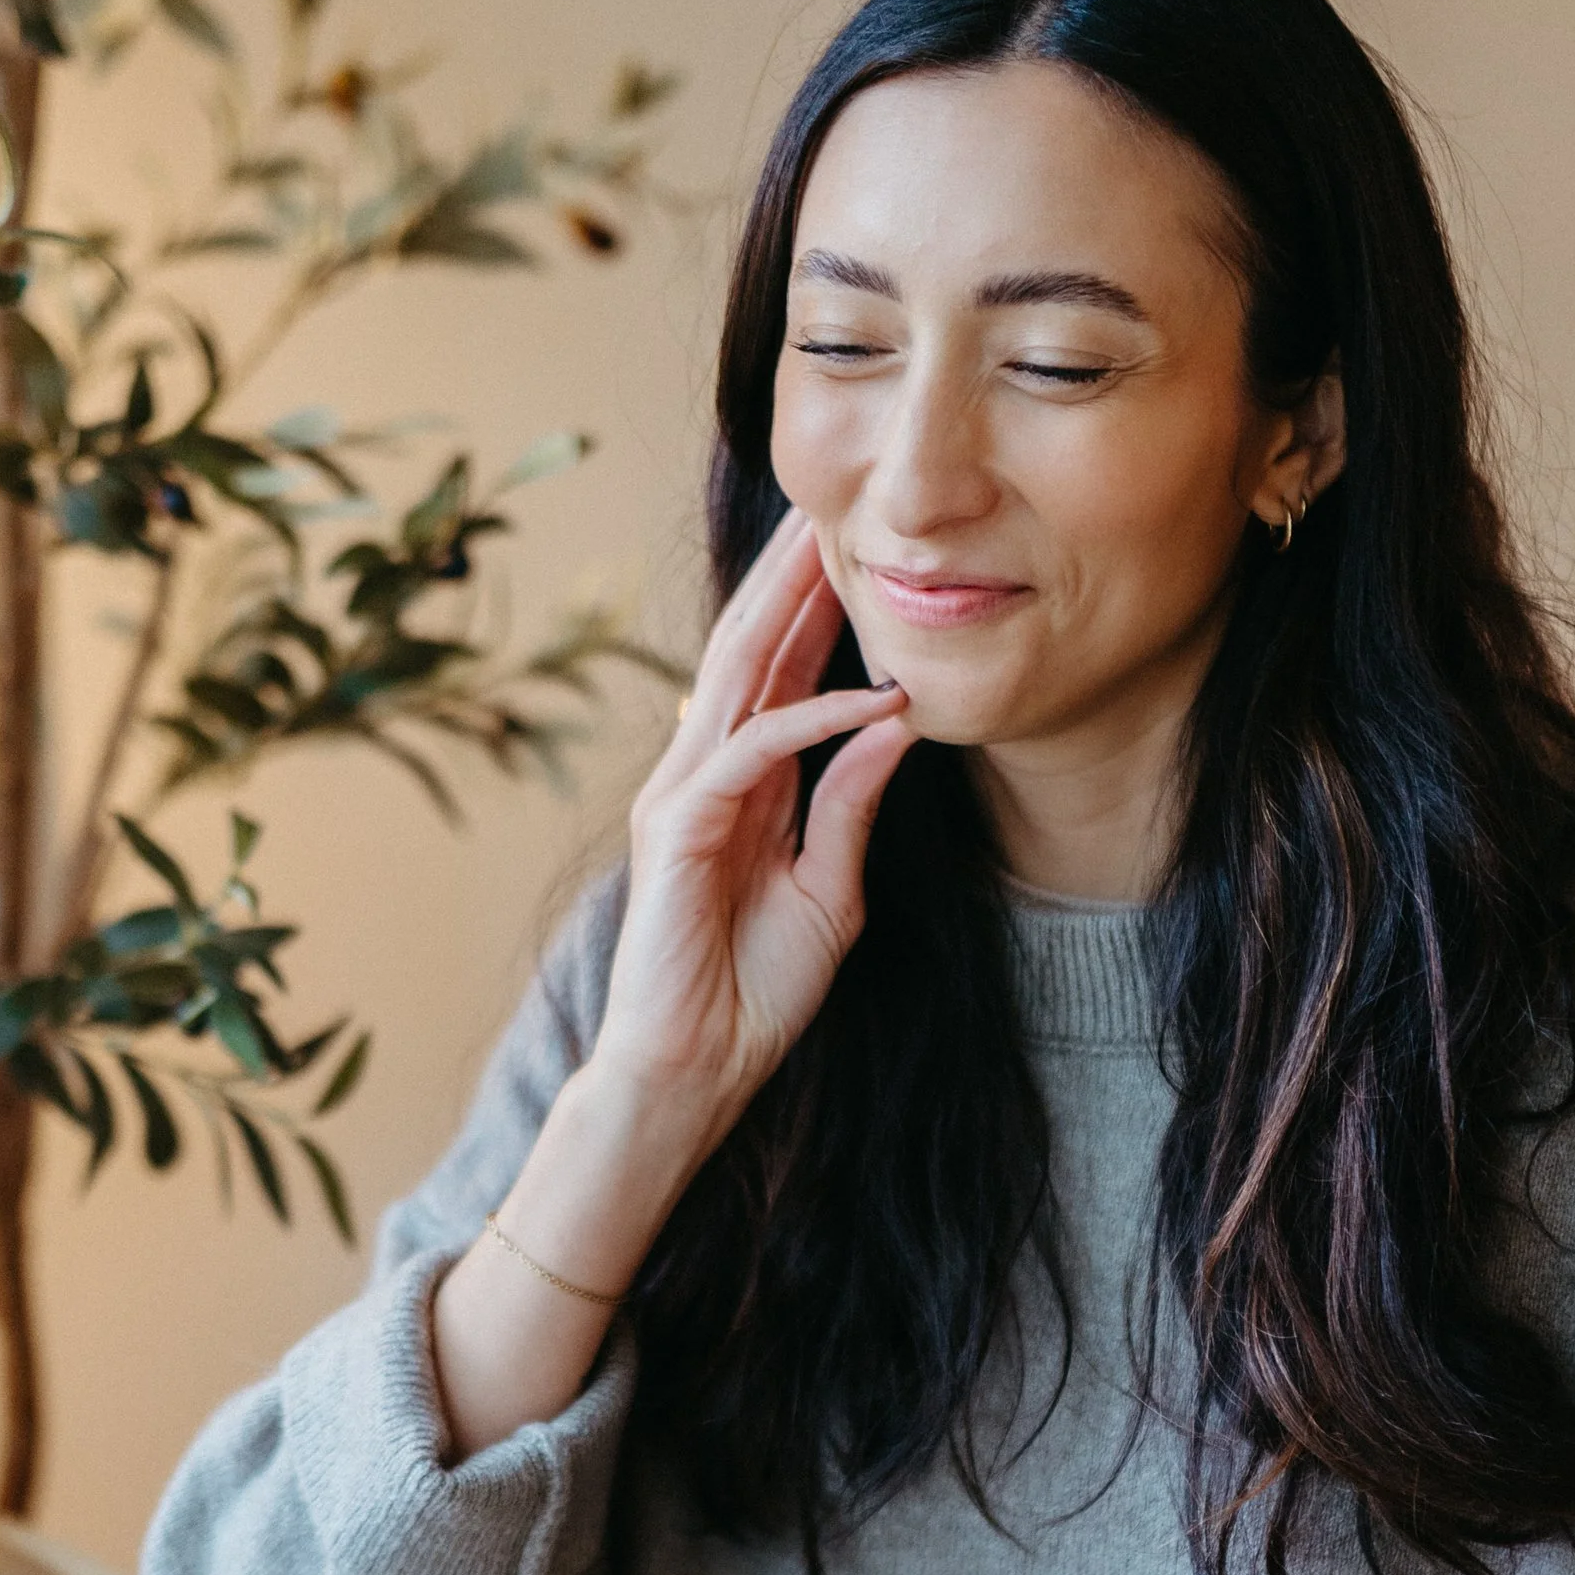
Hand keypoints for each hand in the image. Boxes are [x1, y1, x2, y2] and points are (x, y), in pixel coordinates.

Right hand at [580, 512, 911, 1186]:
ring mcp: (684, 796)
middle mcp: (703, 775)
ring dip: (792, 611)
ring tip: (837, 545)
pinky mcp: (681, 830)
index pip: (778, 676)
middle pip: (750, 652)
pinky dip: (819, 720)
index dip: (813, 610)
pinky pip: (757, 753)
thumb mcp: (830, 893)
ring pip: (740, 678)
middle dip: (791, 578)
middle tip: (834, 503)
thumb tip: (893, 725)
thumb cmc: (752, 995)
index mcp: (741, 787)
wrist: (693, 1071)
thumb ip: (850, 809)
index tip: (858, 548)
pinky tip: (880, 698)